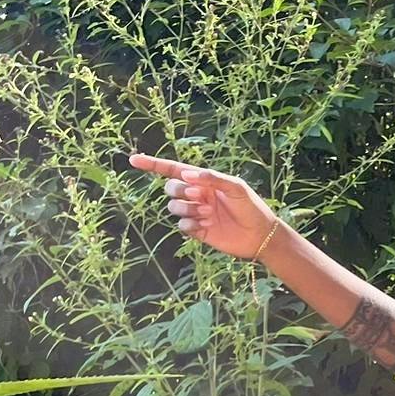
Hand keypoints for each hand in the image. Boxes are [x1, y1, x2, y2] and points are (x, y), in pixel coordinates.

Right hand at [130, 152, 279, 261]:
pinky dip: (190, 224)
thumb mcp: (236, 188)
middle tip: (199, 196)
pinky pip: (181, 225)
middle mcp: (197, 195)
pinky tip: (205, 226)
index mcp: (204, 181)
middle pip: (170, 188)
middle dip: (178, 191)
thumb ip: (212, 178)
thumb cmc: (252, 208)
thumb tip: (188, 175)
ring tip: (208, 214)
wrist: (260, 236)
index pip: (174, 170)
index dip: (153, 165)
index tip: (133, 160)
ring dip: (187, 209)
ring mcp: (196, 213)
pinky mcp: (197, 230)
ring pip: (173, 207)